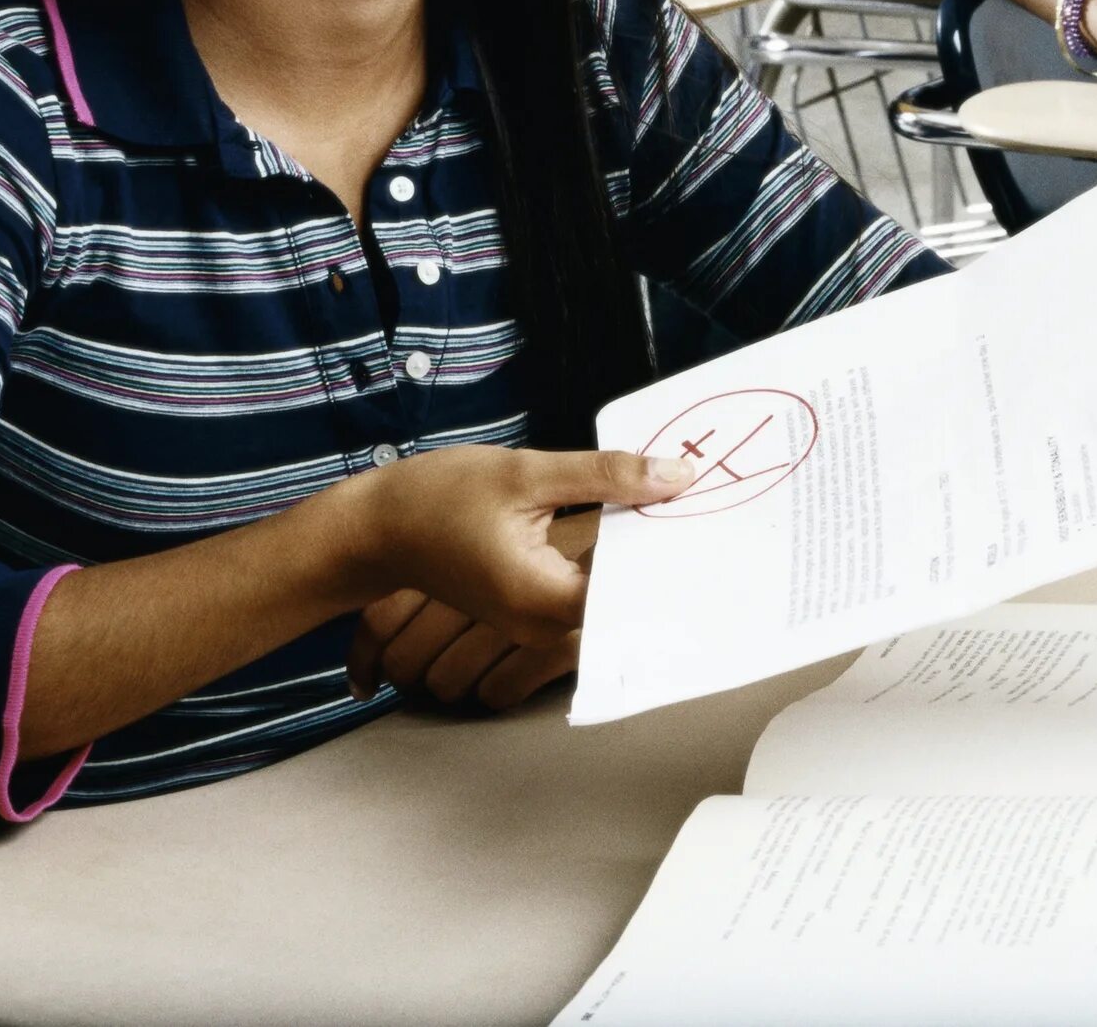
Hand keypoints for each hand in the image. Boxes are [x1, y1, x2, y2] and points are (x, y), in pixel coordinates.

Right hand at [342, 445, 686, 669]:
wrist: (375, 528)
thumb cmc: (437, 498)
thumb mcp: (527, 472)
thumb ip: (607, 475)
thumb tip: (680, 474)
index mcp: (543, 597)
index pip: (635, 591)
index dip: (677, 558)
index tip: (720, 526)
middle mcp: (543, 624)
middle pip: (627, 596)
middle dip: (666, 554)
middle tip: (717, 510)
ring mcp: (535, 622)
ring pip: (608, 592)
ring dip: (639, 554)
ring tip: (684, 509)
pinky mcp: (530, 608)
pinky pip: (585, 587)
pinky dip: (610, 557)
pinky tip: (635, 519)